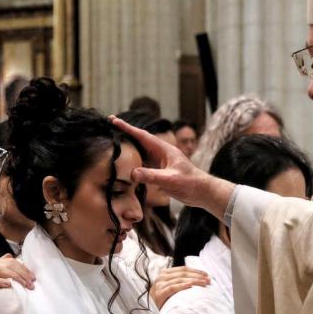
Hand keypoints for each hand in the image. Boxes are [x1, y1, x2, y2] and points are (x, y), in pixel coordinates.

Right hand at [0, 254, 35, 289]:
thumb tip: (11, 257)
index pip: (10, 261)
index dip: (23, 268)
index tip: (33, 277)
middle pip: (7, 264)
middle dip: (22, 273)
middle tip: (31, 283)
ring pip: (0, 270)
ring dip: (14, 277)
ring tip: (24, 284)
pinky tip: (8, 284)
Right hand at [109, 115, 235, 218]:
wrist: (203, 192)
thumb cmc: (191, 183)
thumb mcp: (170, 179)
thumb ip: (152, 176)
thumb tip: (132, 173)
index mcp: (164, 149)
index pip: (142, 136)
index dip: (127, 128)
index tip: (114, 120)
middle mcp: (161, 153)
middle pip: (140, 140)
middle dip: (125, 133)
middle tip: (109, 125)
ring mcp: (160, 162)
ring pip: (141, 152)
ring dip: (129, 146)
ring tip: (114, 141)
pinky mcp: (160, 172)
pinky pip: (143, 163)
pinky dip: (133, 161)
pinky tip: (126, 163)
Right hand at [149, 266, 209, 308]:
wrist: (148, 311)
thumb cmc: (162, 299)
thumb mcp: (169, 287)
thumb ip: (178, 282)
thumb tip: (196, 279)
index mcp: (165, 273)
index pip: (183, 269)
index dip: (196, 271)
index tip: (206, 274)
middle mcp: (162, 277)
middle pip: (183, 273)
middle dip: (197, 275)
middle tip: (208, 280)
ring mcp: (160, 284)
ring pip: (180, 279)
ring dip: (194, 281)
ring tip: (204, 283)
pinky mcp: (159, 293)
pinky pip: (173, 288)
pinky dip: (182, 286)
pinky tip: (191, 286)